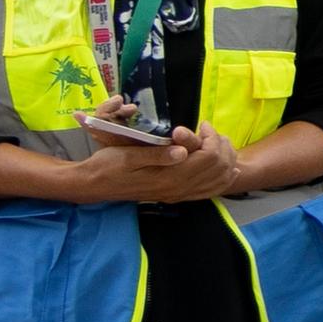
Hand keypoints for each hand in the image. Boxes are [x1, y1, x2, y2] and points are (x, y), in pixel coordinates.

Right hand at [64, 123, 242, 206]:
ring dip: (226, 161)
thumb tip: (183, 150)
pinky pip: (207, 192)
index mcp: (168, 178)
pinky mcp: (175, 196)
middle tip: (212, 131)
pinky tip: (229, 171)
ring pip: (217, 181)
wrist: (94, 185)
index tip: (202, 125)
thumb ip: (157, 154)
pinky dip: (222, 181)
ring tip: (219, 143)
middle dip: (221, 146)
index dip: (211, 139)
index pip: (207, 158)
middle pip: (217, 169)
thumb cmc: (108, 165)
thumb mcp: (128, 155)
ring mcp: (177, 195)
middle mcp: (177, 190)